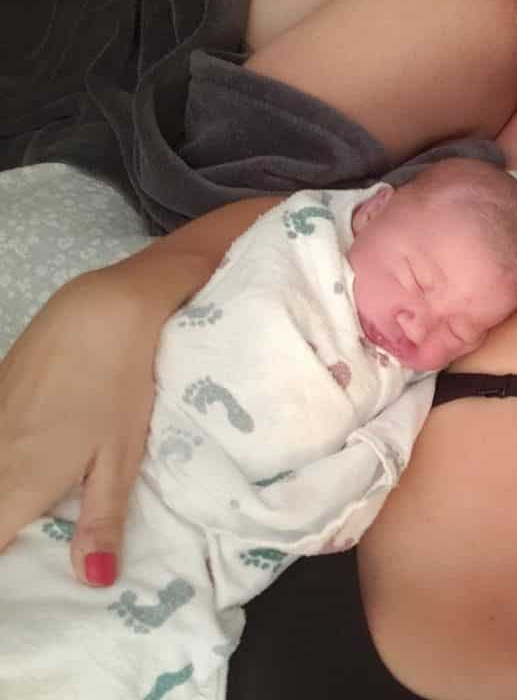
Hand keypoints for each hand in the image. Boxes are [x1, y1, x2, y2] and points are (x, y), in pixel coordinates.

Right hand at [0, 269, 154, 586]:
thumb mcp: (121, 457)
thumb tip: (94, 580)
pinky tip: (26, 477)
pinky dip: (3, 475)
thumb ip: (103, 518)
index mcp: (17, 483)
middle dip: (1, 539)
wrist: (100, 309)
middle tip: (29, 556)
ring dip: (2, 508)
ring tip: (29, 525)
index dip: (0, 570)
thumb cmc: (118, 385)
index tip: (19, 590)